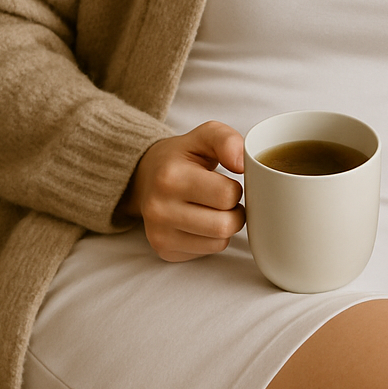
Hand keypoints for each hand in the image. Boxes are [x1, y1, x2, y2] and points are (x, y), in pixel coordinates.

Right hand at [118, 121, 245, 261]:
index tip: (225, 182)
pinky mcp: (164, 250)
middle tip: (224, 200)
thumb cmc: (182, 157)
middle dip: (234, 211)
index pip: (227, 195)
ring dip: (226, 226)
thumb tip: (242, 163)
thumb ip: (227, 140)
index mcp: (170, 177)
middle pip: (225, 224)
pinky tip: (201, 223)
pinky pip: (208, 252)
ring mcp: (159, 233)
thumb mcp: (205, 136)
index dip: (234, 189)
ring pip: (220, 242)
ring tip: (213, 209)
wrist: (145, 176)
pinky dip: (213, 239)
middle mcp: (159, 208)